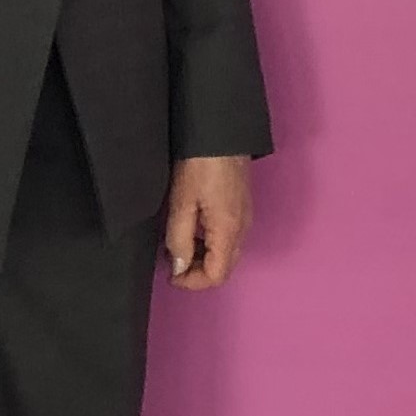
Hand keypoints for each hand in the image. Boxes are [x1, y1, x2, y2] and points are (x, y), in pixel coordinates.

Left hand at [163, 155, 252, 290]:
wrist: (221, 133)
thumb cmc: (200, 165)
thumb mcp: (181, 204)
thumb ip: (179, 240)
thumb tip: (179, 267)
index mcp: (228, 231)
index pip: (217, 276)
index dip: (192, 282)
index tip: (170, 273)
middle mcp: (242, 228)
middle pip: (225, 268)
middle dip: (197, 272)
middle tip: (172, 259)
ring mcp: (245, 217)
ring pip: (227, 253)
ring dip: (203, 257)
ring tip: (178, 242)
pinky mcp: (242, 206)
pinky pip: (228, 238)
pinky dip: (210, 243)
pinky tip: (192, 227)